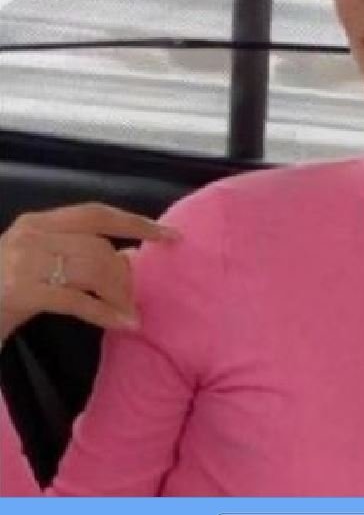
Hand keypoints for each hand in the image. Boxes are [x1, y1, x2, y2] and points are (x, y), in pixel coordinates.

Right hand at [0, 202, 180, 341]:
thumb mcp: (36, 265)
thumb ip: (75, 256)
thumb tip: (127, 260)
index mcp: (39, 223)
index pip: (98, 214)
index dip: (137, 222)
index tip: (170, 235)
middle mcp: (31, 234)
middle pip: (100, 247)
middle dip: (124, 274)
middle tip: (135, 297)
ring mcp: (23, 261)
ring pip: (94, 270)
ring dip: (119, 295)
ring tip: (129, 313)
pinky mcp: (19, 290)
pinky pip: (78, 300)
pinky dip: (106, 312)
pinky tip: (124, 323)